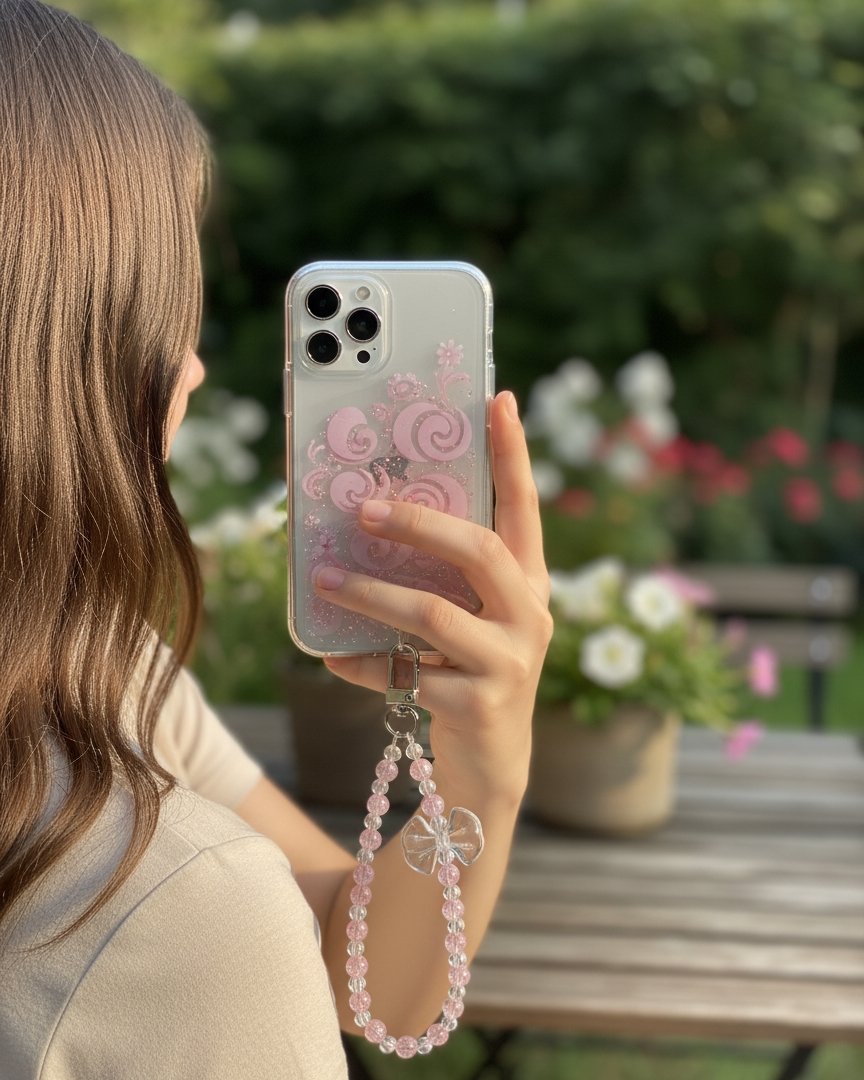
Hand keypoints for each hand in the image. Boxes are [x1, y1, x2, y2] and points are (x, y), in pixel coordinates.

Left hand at [314, 390, 552, 805]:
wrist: (490, 766)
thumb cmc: (470, 671)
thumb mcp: (472, 618)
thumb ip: (442, 578)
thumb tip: (368, 521)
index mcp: (529, 582)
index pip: (524, 507)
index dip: (513, 454)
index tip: (497, 399)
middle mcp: (529, 615)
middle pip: (477, 550)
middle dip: (416, 523)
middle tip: (362, 510)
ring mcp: (509, 662)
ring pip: (431, 614)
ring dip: (370, 595)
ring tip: (324, 580)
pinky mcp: (479, 704)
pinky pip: (405, 674)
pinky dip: (364, 664)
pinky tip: (333, 659)